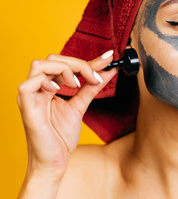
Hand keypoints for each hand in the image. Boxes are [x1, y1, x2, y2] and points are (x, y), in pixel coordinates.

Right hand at [17, 50, 116, 176]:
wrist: (54, 161)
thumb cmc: (61, 137)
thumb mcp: (80, 106)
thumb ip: (91, 88)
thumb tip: (108, 70)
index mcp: (48, 87)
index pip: (65, 63)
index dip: (88, 60)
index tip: (108, 59)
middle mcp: (37, 88)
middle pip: (52, 59)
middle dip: (77, 64)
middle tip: (93, 77)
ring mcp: (30, 95)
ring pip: (40, 65)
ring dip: (64, 69)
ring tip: (76, 84)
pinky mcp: (26, 105)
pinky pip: (28, 84)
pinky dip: (46, 81)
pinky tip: (59, 89)